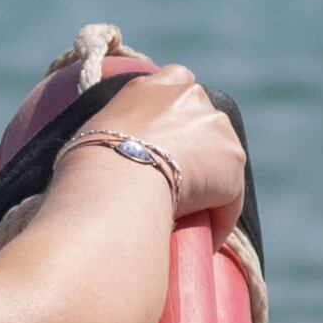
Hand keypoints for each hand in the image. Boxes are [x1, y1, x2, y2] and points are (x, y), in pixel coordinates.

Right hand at [88, 67, 247, 225]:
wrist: (117, 178)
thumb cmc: (89, 162)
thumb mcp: (96, 131)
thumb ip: (115, 132)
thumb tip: (106, 160)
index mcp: (156, 84)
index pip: (179, 83)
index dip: (176, 114)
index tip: (167, 140)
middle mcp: (191, 96)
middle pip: (206, 121)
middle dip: (198, 148)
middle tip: (179, 183)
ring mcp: (216, 125)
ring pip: (221, 160)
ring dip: (210, 184)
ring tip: (192, 217)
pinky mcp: (233, 159)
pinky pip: (229, 197)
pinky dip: (219, 218)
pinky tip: (205, 239)